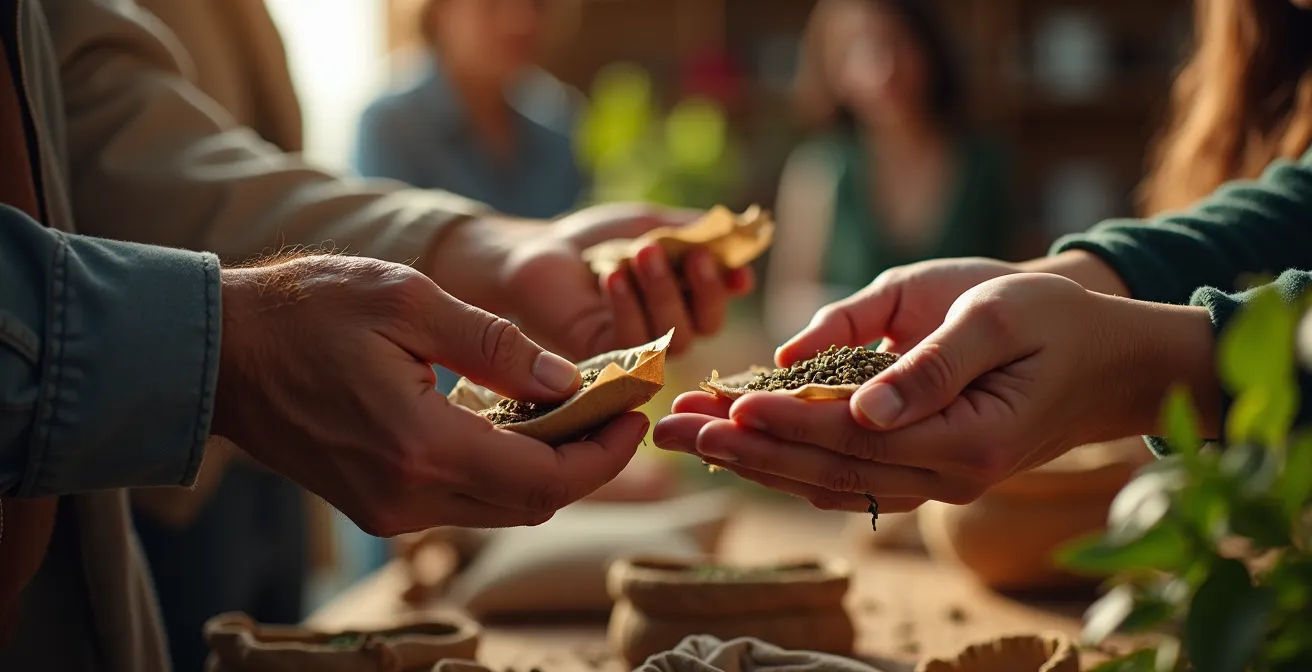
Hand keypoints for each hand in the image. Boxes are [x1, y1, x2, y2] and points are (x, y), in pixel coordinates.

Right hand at [211, 255, 649, 534]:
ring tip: (576, 407)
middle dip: (586, 460)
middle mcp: (408, 496)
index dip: (604, 454)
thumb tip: (570, 382)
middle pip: (531, 502)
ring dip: (547, 465)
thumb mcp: (409, 301)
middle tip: (617, 408)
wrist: (217, 352)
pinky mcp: (376, 503)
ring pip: (500, 506)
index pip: (546, 480)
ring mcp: (388, 508)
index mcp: (421, 447)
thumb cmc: (305, 310)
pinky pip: (464, 498)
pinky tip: (517, 420)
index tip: (636, 414)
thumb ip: (496, 346)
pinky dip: (504, 467)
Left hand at [430, 203, 753, 360]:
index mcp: (682, 302)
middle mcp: (664, 332)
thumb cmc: (594, 240)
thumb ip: (695, 238)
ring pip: (674, 337)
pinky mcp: (604, 363)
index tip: (722, 257)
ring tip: (640, 253)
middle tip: (683, 250)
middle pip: (704, 325)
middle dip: (700, 286)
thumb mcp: (652, 226)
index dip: (725, 285)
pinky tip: (612, 277)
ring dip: (662, 292)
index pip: (718, 305)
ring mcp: (636, 352)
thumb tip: (746, 254)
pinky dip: (628, 308)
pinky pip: (633, 345)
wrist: (536, 252)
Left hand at [655, 273, 1217, 511]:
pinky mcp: (923, 469)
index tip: (726, 407)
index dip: (788, 422)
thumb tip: (857, 403)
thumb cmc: (1055, 320)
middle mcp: (948, 477)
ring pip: (828, 480)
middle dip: (744, 450)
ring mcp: (935, 481)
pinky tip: (740, 446)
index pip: (857, 438)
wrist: (1106, 359)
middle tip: (670, 431)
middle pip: (827, 469)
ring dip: (753, 460)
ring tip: (685, 438)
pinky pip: (846, 475)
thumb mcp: (998, 315)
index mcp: (970, 442)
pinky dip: (790, 461)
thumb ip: (929, 361)